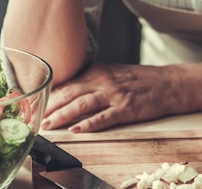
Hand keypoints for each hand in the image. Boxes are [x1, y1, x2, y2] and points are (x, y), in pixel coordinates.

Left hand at [41, 63, 174, 131]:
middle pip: (70, 93)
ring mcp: (115, 94)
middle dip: (50, 107)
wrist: (167, 83)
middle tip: (35, 119)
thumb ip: (90, 81)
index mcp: (98, 71)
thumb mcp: (112, 73)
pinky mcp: (126, 108)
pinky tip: (76, 130)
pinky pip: (103, 117)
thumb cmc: (138, 80)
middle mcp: (103, 80)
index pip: (67, 84)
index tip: (36, 105)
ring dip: (63, 116)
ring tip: (49, 126)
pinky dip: (88, 124)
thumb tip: (66, 92)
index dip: (49, 96)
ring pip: (82, 105)